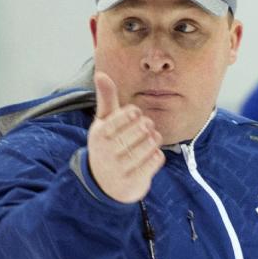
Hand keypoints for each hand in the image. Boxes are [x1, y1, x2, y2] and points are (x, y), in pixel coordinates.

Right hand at [87, 72, 164, 202]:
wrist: (103, 185)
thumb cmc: (107, 144)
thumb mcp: (103, 122)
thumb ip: (106, 98)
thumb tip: (101, 73)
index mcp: (100, 133)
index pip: (128, 114)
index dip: (136, 114)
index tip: (134, 116)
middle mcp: (107, 151)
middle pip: (142, 129)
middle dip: (147, 126)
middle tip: (146, 127)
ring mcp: (119, 168)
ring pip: (150, 145)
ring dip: (154, 140)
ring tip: (151, 139)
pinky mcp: (132, 181)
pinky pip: (155, 161)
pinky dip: (157, 156)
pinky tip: (152, 155)